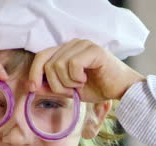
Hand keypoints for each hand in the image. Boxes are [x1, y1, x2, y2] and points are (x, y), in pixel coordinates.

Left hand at [29, 40, 145, 102]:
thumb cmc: (100, 88)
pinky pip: (72, 65)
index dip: (34, 72)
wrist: (123, 89)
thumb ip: (53, 87)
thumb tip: (33, 87)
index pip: (42, 56)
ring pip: (58, 65)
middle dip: (55, 83)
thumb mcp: (71, 90)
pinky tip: (85, 80)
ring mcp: (83, 45)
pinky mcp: (93, 50)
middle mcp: (74, 44)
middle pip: (48, 62)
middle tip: (70, 91)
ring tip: (79, 86)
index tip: (33, 88)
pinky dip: (76, 78)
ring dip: (67, 82)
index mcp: (67, 50)